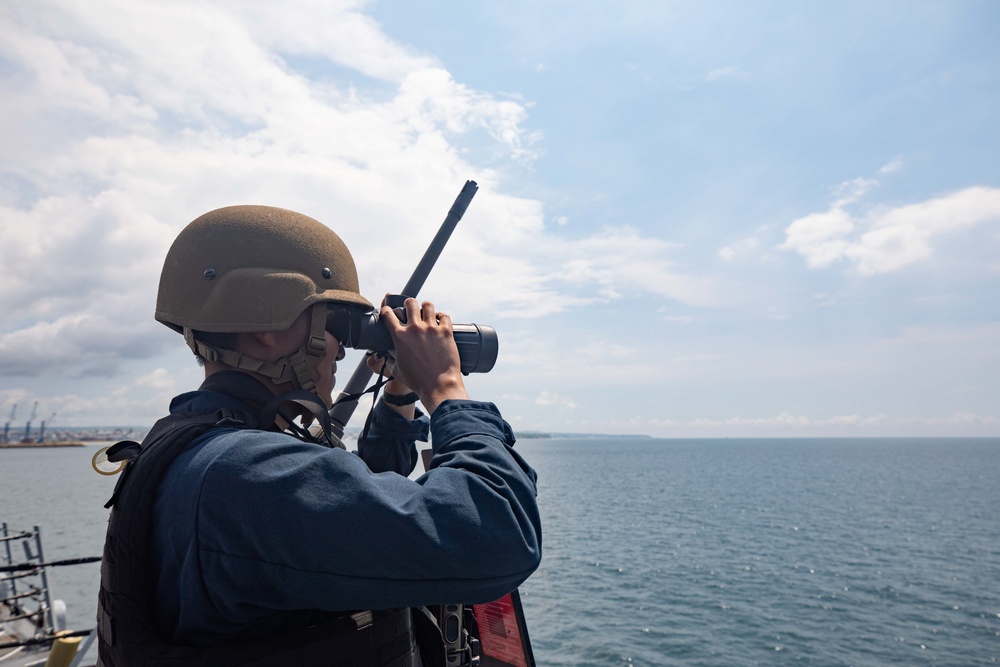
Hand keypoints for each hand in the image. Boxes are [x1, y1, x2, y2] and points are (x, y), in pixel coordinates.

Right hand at [380, 298, 468, 414]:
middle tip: (411, 309)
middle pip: (410, 303)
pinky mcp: (446, 332)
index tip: (389, 311)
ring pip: (428, 305)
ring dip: (426, 307)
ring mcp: (432, 329)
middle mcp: (415, 329)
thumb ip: (388, 360)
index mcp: (400, 336)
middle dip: (409, 304)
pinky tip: (440, 320)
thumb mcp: (396, 371)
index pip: (388, 314)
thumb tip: (384, 357)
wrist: (438, 385)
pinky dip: (441, 316)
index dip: (387, 310)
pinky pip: (444, 315)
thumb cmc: (417, 381)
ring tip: (427, 312)